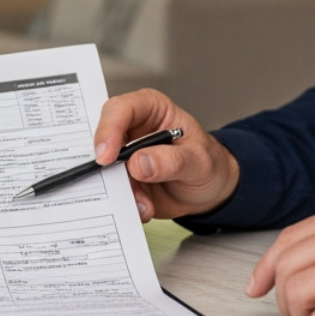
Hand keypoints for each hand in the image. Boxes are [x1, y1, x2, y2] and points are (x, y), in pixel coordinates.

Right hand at [93, 88, 239, 220]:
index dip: (109, 129)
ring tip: (144, 202)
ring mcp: (126, 155)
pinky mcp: (124, 178)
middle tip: (114, 183)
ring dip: (121, 190)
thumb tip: (140, 163)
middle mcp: (133, 129)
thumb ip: (171, 161)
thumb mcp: (198, 161)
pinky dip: (126, 202)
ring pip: (105, 169)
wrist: (211, 190)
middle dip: (106, 164)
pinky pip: (113, 190)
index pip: (121, 109)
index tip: (106, 156)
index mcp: (151, 109)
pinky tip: (145, 206)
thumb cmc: (208, 163)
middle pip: (103, 138)